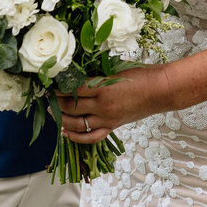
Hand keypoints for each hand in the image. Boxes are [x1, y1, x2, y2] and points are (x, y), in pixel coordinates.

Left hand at [55, 65, 170, 144]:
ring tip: (52, 112)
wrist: (160, 90)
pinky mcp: (112, 127)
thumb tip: (75, 71)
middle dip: (55, 102)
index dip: (58, 87)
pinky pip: (91, 137)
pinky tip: (65, 132)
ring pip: (77, 124)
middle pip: (71, 107)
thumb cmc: (141, 74)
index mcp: (104, 88)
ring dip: (61, 119)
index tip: (49, 82)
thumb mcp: (116, 68)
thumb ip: (96, 72)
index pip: (73, 89)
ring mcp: (107, 119)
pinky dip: (76, 137)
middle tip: (47, 96)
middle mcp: (103, 106)